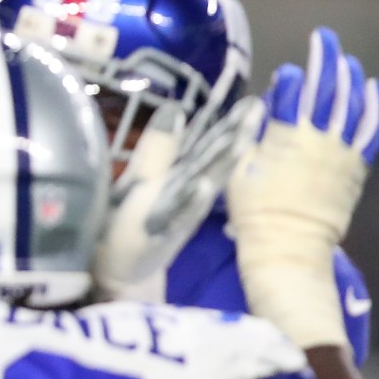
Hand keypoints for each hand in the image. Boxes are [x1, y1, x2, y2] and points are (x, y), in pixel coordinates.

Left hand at [93, 97, 261, 299]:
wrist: (119, 278)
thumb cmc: (127, 228)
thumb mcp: (141, 181)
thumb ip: (159, 149)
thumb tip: (177, 108)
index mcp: (178, 177)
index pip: (206, 144)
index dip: (226, 123)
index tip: (253, 100)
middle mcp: (182, 192)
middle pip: (210, 159)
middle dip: (232, 134)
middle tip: (259, 108)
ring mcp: (173, 214)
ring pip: (201, 183)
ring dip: (220, 163)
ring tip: (242, 137)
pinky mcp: (160, 237)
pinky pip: (178, 217)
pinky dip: (190, 202)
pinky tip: (201, 185)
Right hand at [226, 28, 378, 350]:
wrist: (287, 245)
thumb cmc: (253, 208)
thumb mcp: (236, 167)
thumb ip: (250, 131)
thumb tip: (262, 104)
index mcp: (285, 138)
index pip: (294, 94)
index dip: (293, 77)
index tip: (289, 70)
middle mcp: (318, 139)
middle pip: (326, 91)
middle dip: (325, 60)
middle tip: (325, 37)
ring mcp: (342, 152)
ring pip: (351, 105)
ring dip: (350, 78)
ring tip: (347, 59)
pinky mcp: (357, 166)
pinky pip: (372, 130)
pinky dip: (375, 107)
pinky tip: (374, 89)